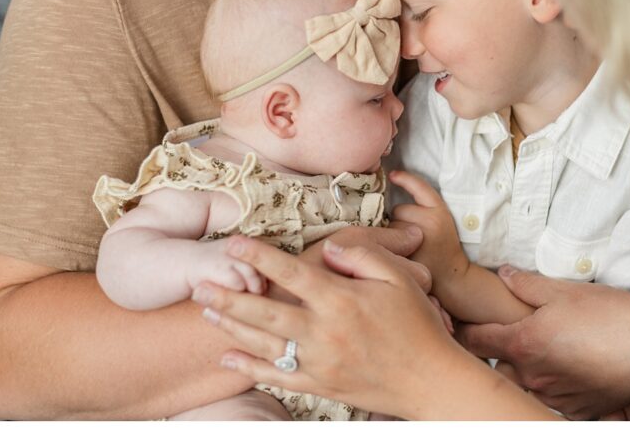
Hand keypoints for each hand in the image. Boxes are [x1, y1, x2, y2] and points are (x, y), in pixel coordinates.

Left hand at [191, 235, 470, 418]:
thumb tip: (327, 250)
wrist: (430, 379)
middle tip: (199, 284)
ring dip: (232, 327)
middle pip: (265, 312)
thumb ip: (362, 257)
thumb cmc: (418, 324)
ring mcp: (319, 363)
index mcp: (342, 301)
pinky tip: (229, 357)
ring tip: (207, 311)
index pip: (292, 273)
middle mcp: (324, 332)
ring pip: (264, 344)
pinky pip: (277, 377)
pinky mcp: (320, 386)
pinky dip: (249, 368)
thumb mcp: (398, 279)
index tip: (234, 244)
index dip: (260, 257)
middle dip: (229, 297)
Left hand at [389, 171, 469, 285]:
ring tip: (409, 246)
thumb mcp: (441, 218)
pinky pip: (385, 241)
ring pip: (390, 225)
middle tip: (415, 234)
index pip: (419, 188)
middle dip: (400, 219)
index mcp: (440, 212)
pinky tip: (397, 252)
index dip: (405, 179)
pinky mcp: (405, 256)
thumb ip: (422, 203)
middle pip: (398, 210)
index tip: (393, 175)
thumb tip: (391, 185)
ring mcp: (415, 240)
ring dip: (392, 232)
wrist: (452, 278)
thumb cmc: (443, 245)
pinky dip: (386, 244)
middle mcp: (429, 223)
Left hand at [456, 265, 629, 418]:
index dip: (465, 330)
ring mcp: (553, 395)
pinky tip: (569, 367)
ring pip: (524, 384)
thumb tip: (505, 275)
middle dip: (502, 352)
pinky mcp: (576, 408)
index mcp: (523, 344)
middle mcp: (533, 375)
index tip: (462, 323)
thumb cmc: (609, 314)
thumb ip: (525, 285)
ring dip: (528, 370)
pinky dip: (553, 385)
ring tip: (548, 350)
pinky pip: (551, 398)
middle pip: (498, 367)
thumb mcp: (562, 290)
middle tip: (517, 334)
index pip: (475, 341)